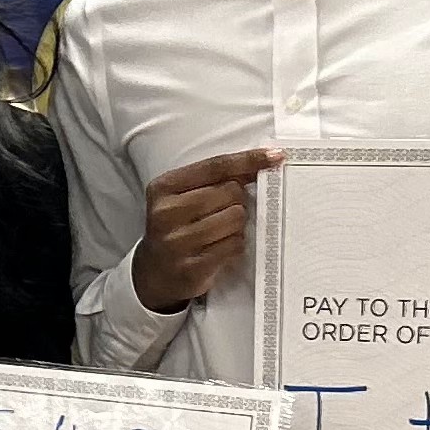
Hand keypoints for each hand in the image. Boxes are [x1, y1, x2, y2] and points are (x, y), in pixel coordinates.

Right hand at [131, 147, 281, 314]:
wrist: (154, 274)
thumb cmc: (176, 229)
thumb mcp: (182, 197)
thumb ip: (215, 180)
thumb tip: (259, 164)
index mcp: (164, 188)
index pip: (215, 167)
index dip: (248, 160)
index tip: (275, 156)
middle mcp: (166, 213)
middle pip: (231, 192)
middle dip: (238, 200)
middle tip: (224, 212)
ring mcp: (178, 242)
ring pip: (236, 218)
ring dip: (238, 225)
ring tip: (220, 232)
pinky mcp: (192, 267)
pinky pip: (235, 245)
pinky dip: (235, 244)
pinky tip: (221, 248)